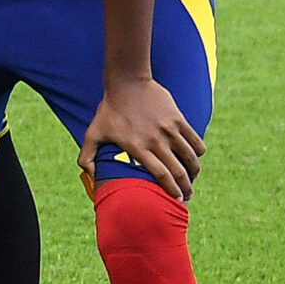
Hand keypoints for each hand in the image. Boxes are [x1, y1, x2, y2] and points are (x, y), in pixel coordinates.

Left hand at [80, 76, 203, 199]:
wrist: (126, 83)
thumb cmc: (109, 110)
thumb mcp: (92, 133)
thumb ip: (86, 156)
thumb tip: (90, 176)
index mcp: (137, 147)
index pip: (160, 175)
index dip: (171, 190)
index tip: (175, 200)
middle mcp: (155, 140)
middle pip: (178, 171)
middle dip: (186, 188)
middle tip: (187, 197)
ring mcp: (169, 130)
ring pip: (191, 158)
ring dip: (194, 172)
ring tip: (192, 179)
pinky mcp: (178, 119)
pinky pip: (196, 141)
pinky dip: (198, 153)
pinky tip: (194, 158)